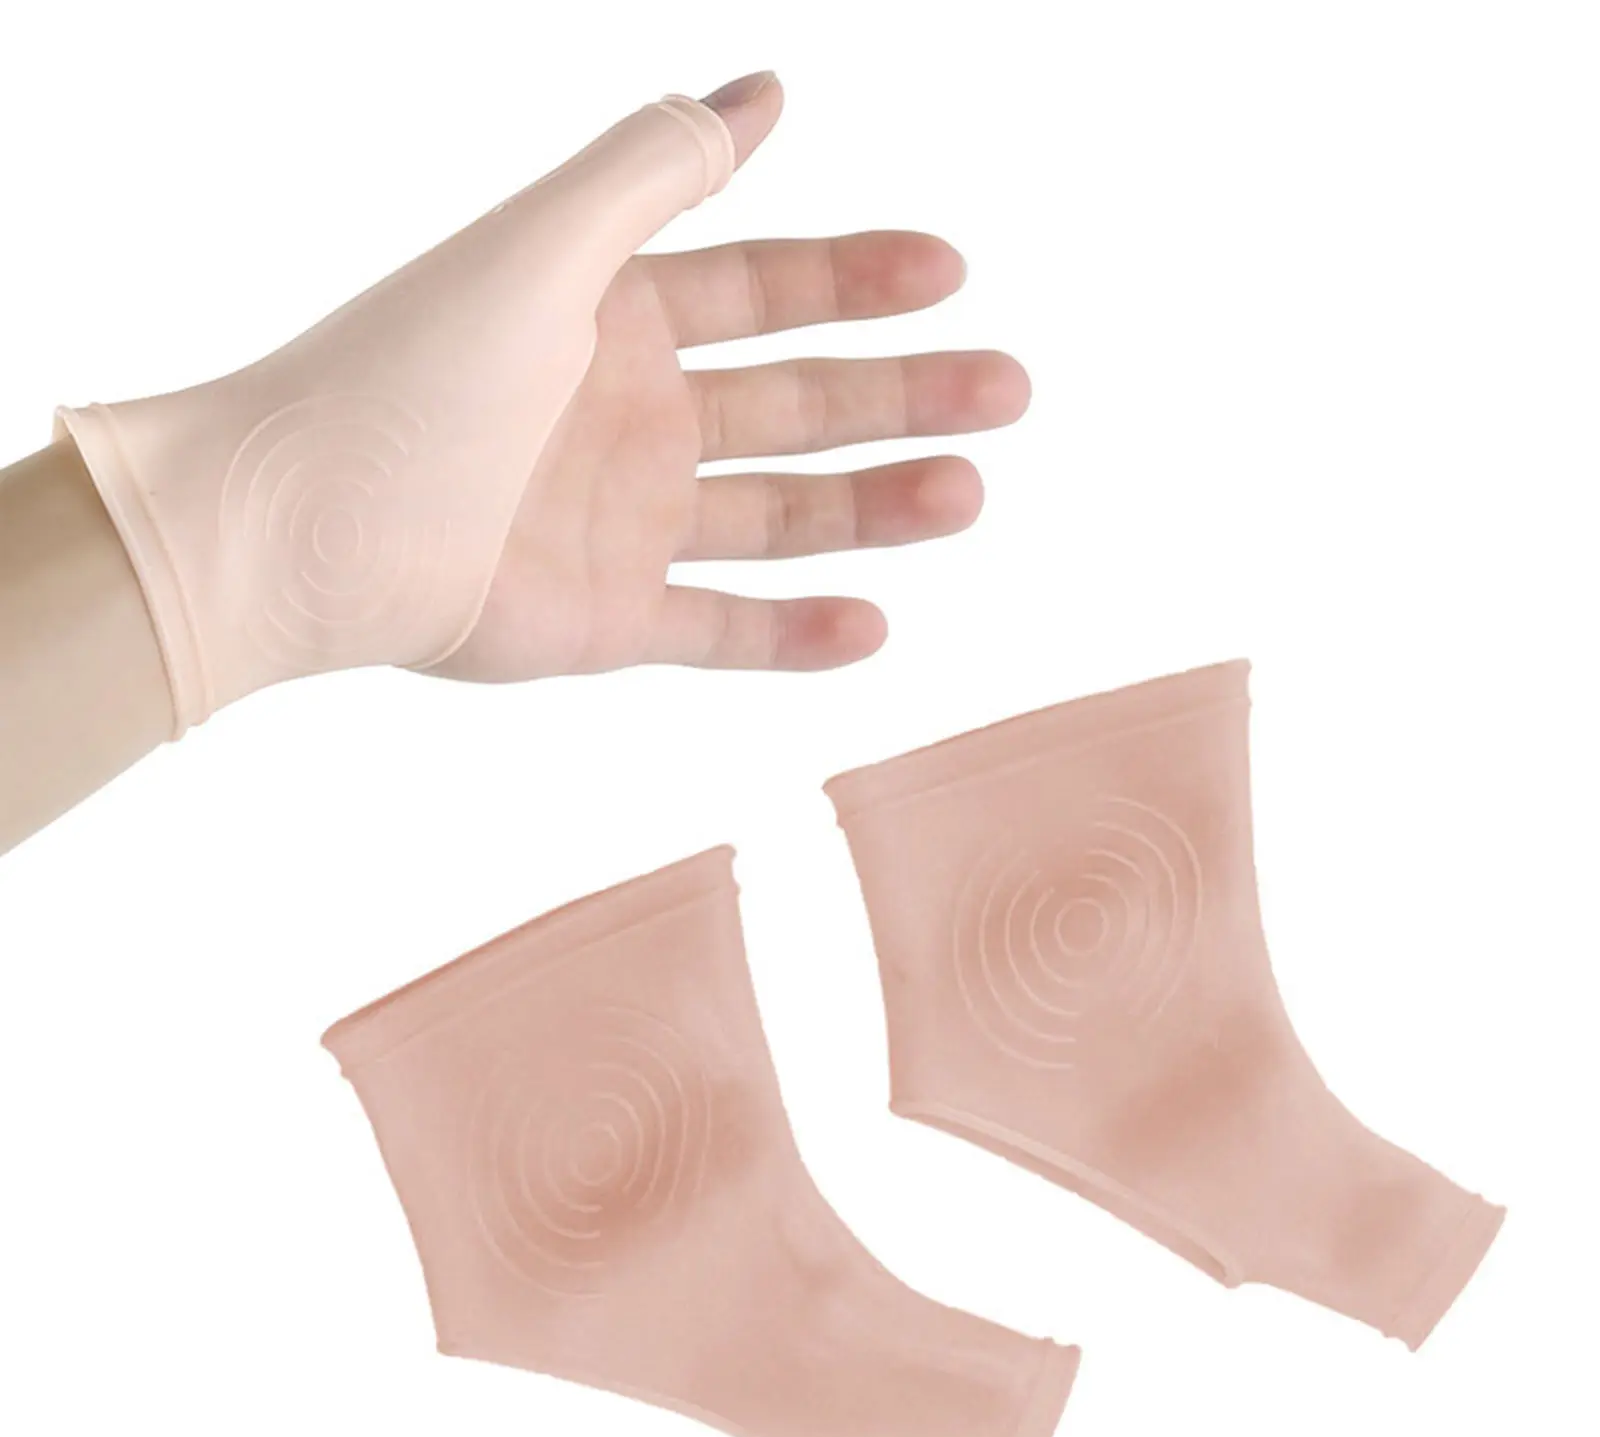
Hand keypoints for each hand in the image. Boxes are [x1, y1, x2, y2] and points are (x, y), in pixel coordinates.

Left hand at [433, 72, 1030, 681]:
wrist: (307, 529)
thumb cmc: (412, 373)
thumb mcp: (545, 246)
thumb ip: (657, 168)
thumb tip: (765, 85)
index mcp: (615, 320)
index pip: (764, 292)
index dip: (857, 279)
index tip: (949, 272)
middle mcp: (632, 420)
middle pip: (798, 404)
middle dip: (904, 396)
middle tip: (1006, 392)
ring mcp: (627, 525)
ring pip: (779, 515)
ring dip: (876, 507)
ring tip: (966, 497)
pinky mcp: (612, 621)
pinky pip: (724, 629)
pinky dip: (797, 634)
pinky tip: (872, 623)